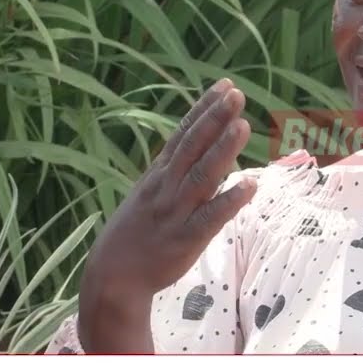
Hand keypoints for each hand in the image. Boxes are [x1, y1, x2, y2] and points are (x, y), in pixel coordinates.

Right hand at [78, 79, 256, 350]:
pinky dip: (229, 201)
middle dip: (215, 119)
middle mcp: (166, 187)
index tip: (225, 86)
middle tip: (237, 95)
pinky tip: (250, 185)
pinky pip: (210, 218)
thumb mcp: (148, 193)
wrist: (112, 276)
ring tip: (243, 125)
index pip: (184, 134)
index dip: (204, 109)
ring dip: (223, 150)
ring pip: (202, 176)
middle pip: (194, 147)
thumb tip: (197, 146)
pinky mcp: (185, 239)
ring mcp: (176, 212)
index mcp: (158, 174)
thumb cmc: (135, 233)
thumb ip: (172, 170)